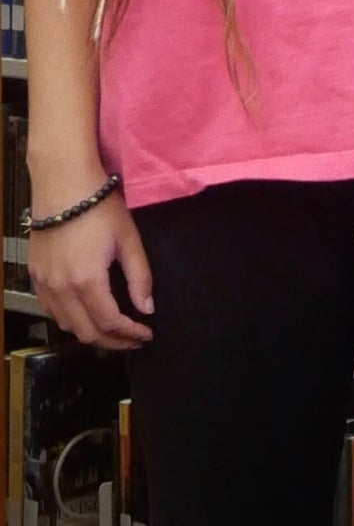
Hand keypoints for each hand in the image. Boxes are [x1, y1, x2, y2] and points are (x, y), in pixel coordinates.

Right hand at [28, 189, 153, 350]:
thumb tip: (146, 309)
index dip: (130, 334)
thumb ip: (139, 277)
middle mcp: (61, 287)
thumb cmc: (100, 207)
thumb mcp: (128, 239)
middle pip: (85, 331)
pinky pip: (50, 310)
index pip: (109, 322)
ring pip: (65, 325)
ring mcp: (44, 282)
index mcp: (87, 280)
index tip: (146, 335)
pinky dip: (69, 319)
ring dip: (90, 333)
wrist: (63, 184)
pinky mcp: (35, 274)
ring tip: (113, 330)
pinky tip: (85, 313)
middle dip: (112, 341)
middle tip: (132, 339)